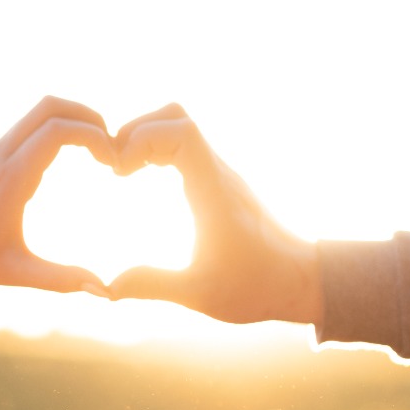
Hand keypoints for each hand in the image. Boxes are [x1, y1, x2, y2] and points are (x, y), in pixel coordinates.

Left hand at [0, 97, 117, 295]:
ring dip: (70, 120)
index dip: (94, 136)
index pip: (59, 130)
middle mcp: (1, 155)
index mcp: (11, 177)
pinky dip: (52, 129)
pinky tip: (65, 158)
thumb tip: (103, 291)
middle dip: (87, 114)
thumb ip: (60, 279)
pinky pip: (25, 127)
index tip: (110, 162)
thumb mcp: (13, 273)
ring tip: (94, 150)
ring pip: (36, 112)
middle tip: (109, 143)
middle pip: (50, 106)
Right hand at [105, 104, 321, 324]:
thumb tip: (107, 288)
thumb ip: (153, 286)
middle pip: (176, 115)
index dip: (141, 139)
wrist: (301, 281)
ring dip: (148, 137)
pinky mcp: (221, 182)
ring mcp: (221, 174)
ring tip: (125, 171)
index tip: (120, 173)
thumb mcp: (200, 294)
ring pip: (182, 125)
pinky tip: (145, 178)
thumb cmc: (257, 287)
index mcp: (214, 191)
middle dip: (137, 131)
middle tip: (116, 167)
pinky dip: (160, 149)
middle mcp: (219, 173)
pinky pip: (187, 146)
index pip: (180, 130)